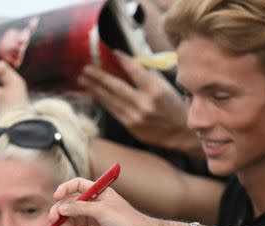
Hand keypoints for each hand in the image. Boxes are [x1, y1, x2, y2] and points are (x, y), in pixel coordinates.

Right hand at [48, 178, 154, 225]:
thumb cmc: (127, 221)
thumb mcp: (101, 210)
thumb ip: (79, 208)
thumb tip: (60, 207)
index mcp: (98, 192)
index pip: (77, 185)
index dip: (65, 189)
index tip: (56, 198)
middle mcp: (95, 205)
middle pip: (71, 206)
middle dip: (60, 214)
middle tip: (52, 223)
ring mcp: (95, 220)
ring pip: (73, 222)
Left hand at [79, 51, 196, 154]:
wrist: (181, 133)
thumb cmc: (174, 106)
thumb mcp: (166, 86)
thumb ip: (147, 76)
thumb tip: (128, 64)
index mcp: (155, 90)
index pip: (134, 71)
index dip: (122, 60)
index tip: (113, 53)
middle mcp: (144, 103)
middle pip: (116, 86)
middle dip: (99, 76)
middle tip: (85, 69)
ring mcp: (135, 116)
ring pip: (111, 99)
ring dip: (95, 89)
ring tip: (83, 80)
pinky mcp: (130, 126)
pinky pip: (113, 110)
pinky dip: (103, 101)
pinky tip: (94, 94)